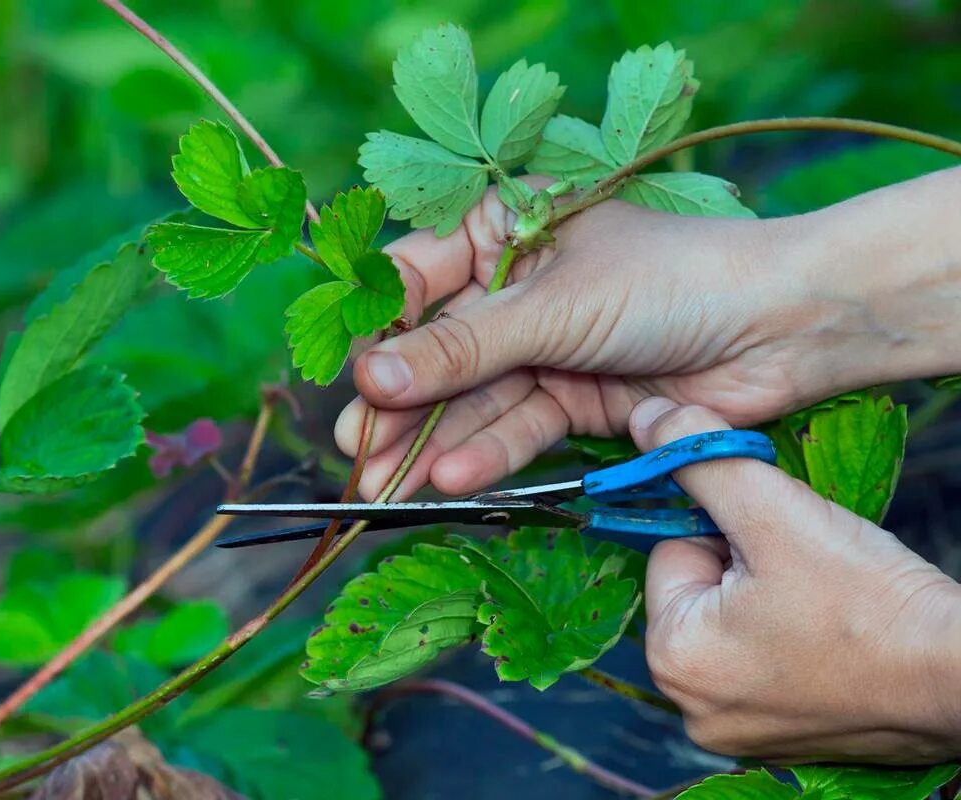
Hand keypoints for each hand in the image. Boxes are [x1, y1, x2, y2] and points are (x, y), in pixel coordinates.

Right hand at [336, 169, 960, 500]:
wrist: (782, 329)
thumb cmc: (669, 281)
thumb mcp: (552, 307)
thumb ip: (462, 348)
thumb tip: (370, 375)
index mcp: (504, 229)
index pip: (416, 278)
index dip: (376, 329)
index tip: (345, 376)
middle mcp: (516, 288)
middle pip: (438, 350)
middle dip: (399, 403)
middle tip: (356, 451)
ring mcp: (545, 347)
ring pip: (473, 398)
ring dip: (431, 440)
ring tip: (385, 485)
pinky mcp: (573, 398)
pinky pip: (517, 426)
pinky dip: (486, 452)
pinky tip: (450, 478)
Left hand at [631, 396, 960, 762]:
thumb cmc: (870, 601)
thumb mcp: (772, 510)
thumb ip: (700, 456)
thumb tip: (644, 419)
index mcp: (673, 659)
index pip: (672, 552)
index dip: (728, 532)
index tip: (781, 546)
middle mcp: (692, 708)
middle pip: (701, 591)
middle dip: (747, 566)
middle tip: (810, 574)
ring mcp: (739, 730)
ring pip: (736, 622)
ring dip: (773, 598)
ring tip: (829, 605)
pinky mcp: (784, 738)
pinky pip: (768, 660)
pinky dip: (796, 639)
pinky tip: (837, 637)